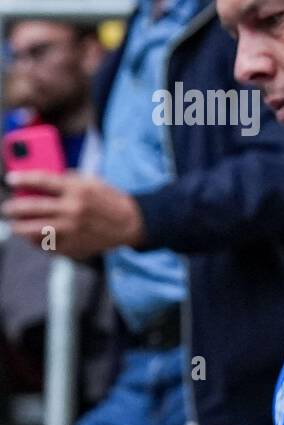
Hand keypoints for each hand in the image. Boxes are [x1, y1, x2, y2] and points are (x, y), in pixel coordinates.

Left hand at [3, 171, 145, 259]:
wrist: (131, 223)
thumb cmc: (109, 200)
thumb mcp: (92, 182)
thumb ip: (66, 180)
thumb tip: (39, 182)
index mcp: (77, 190)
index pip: (41, 181)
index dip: (22, 179)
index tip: (11, 180)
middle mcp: (73, 209)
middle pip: (30, 208)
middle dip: (13, 207)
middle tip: (9, 208)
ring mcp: (71, 230)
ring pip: (32, 230)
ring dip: (19, 227)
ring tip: (17, 225)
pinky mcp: (73, 246)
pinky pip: (45, 245)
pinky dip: (37, 241)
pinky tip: (36, 236)